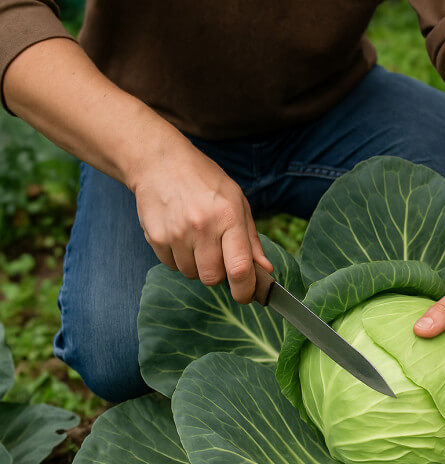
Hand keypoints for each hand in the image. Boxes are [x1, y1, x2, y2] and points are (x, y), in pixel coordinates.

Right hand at [130, 144, 272, 302]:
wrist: (161, 163)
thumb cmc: (206, 182)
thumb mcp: (238, 202)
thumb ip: (251, 240)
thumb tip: (265, 271)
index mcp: (228, 217)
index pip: (239, 268)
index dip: (245, 290)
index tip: (246, 296)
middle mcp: (202, 227)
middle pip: (213, 278)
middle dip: (219, 275)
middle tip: (218, 255)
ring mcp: (176, 233)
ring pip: (191, 274)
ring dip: (197, 265)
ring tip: (197, 239)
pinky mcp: (155, 237)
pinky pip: (172, 266)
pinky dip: (179, 258)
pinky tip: (180, 235)